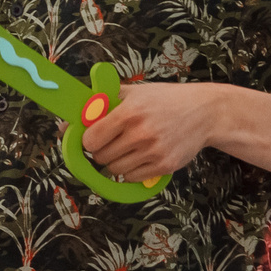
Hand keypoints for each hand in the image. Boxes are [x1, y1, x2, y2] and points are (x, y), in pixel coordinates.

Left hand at [79, 82, 220, 183]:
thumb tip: (66, 124)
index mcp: (129, 112)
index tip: (94, 137)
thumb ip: (100, 104)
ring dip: (116, 162)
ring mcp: (154, 152)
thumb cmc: (165, 100)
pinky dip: (131, 170)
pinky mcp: (164, 166)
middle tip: (112, 142)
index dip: (89, 140)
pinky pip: (132, 177)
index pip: (91, 140)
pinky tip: (140, 156)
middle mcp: (140, 133)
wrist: (204, 112)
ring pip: (115, 170)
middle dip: (102, 151)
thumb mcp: (134, 93)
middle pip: (101, 157)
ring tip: (128, 148)